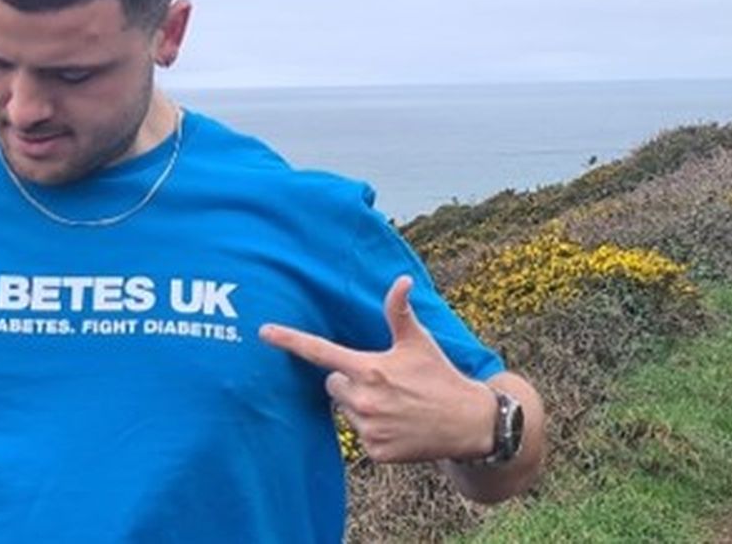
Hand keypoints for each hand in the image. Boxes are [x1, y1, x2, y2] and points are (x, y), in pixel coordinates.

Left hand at [260, 275, 495, 462]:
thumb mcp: (419, 342)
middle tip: (384, 381)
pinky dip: (374, 431)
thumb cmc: (439, 376)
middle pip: (332, 384)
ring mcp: (368, 428)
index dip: (289, 340)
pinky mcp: (375, 451)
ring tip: (395, 404)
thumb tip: (401, 280)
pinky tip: (398, 425)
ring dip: (362, 406)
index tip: (263, 331)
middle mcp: (364, 399)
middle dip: (350, 381)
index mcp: (369, 368)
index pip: (320, 351)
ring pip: (346, 410)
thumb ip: (400, 312)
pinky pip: (360, 435)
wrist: (467, 422)